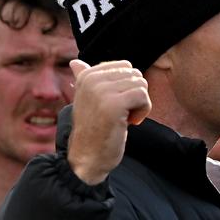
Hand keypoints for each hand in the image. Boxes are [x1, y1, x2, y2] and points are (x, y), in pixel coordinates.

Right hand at [67, 60, 150, 184]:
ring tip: (123, 119)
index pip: (126, 66)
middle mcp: (92, 79)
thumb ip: (84, 78)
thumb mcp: (86, 99)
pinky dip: (143, 112)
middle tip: (120, 114)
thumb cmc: (92, 130)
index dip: (127, 87)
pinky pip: (143, 97)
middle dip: (135, 96)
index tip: (114, 105)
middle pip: (136, 75)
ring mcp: (102, 91)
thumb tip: (75, 61)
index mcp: (87, 75)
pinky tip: (129, 123)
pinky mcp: (114, 104)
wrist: (87, 158)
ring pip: (142, 85)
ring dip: (139, 105)